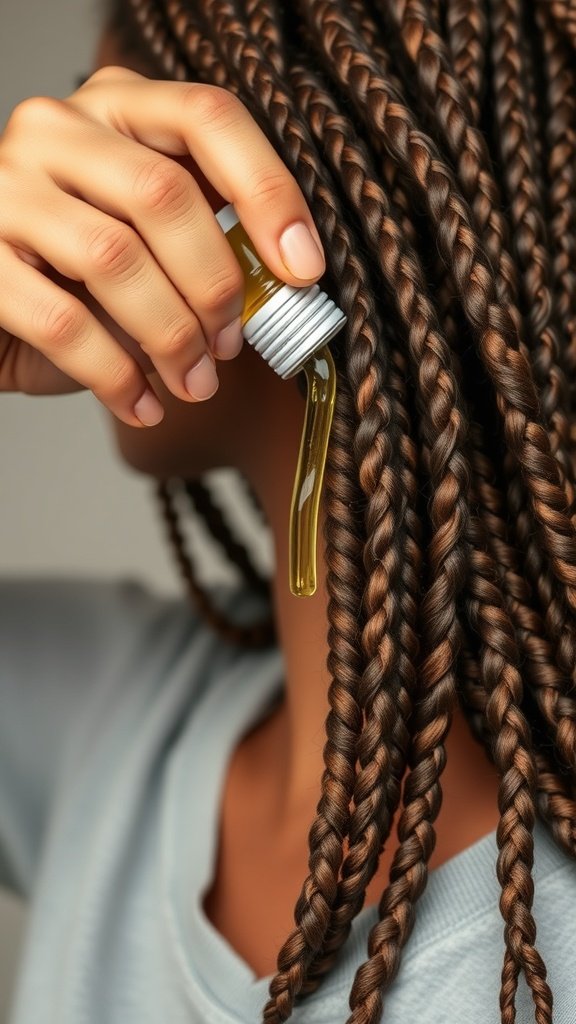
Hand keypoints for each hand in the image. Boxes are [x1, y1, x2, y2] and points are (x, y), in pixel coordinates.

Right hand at [0, 66, 324, 425]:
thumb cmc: (81, 278)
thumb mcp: (151, 243)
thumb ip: (206, 242)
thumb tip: (286, 283)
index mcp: (115, 108)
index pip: (207, 117)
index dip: (268, 192)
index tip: (303, 269)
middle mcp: (55, 130)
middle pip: (163, 193)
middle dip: (214, 284)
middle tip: (230, 345)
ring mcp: (5, 188)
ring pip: (113, 257)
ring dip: (170, 336)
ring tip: (193, 383)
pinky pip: (62, 322)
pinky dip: (116, 377)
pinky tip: (144, 405)